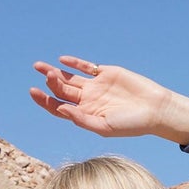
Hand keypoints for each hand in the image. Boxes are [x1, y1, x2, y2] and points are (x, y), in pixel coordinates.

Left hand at [30, 57, 188, 145]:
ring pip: (70, 78)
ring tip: (40, 67)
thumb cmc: (132, 124)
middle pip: (62, 91)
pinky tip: (62, 61)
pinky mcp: (105, 73)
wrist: (154, 109)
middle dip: (50, 83)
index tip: (34, 93)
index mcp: (85, 115)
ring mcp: (95, 86)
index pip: (58, 108)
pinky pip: (85, 67)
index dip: (45, 101)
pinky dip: (74, 63)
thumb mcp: (104, 127)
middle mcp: (87, 101)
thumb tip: (61, 109)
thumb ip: (82, 119)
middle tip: (45, 76)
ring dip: (55, 73)